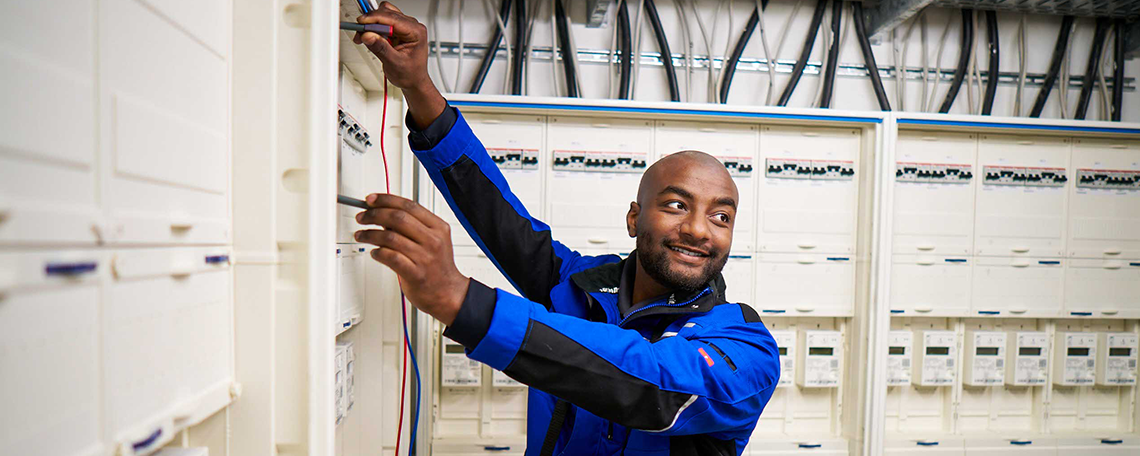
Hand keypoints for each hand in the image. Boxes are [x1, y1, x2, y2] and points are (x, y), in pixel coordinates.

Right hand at [353, 2, 446, 128]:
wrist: (413, 81)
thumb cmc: (410, 74)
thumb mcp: (394, 63)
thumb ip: (381, 48)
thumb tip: (368, 36)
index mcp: (416, 32)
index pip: (393, 19)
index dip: (375, 19)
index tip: (361, 23)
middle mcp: (412, 26)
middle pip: (387, 13)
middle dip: (371, 22)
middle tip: (360, 34)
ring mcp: (404, 27)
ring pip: (383, 15)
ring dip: (371, 25)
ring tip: (365, 38)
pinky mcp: (397, 30)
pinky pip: (382, 22)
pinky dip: (373, 29)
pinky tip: (371, 39)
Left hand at [354, 193, 468, 325]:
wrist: (448, 293)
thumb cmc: (437, 267)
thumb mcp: (433, 240)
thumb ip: (413, 227)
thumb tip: (384, 214)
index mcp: (438, 227)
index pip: (409, 206)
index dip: (386, 200)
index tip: (371, 200)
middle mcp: (433, 240)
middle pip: (398, 218)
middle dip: (374, 214)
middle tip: (362, 217)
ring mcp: (425, 257)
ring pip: (390, 237)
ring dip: (370, 234)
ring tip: (362, 235)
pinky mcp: (415, 274)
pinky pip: (390, 257)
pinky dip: (378, 253)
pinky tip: (374, 252)